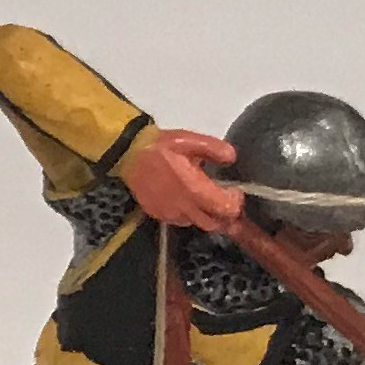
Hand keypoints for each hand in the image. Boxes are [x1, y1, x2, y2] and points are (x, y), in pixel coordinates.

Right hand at [121, 128, 242, 232]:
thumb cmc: (160, 147)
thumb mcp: (191, 140)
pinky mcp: (157, 213)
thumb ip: (215, 149)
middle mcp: (184, 207)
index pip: (226, 209)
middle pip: (214, 224)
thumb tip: (231, 159)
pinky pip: (179, 220)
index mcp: (196, 190)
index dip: (235, 202)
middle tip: (224, 200)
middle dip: (223, 215)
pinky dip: (187, 214)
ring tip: (205, 200)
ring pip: (196, 223)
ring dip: (205, 215)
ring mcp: (169, 213)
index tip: (234, 190)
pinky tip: (185, 200)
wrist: (128, 154)